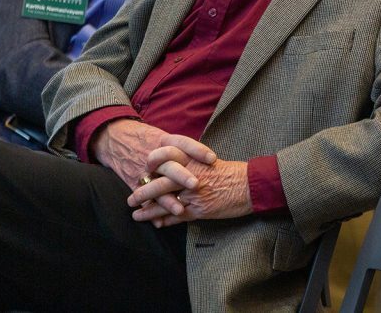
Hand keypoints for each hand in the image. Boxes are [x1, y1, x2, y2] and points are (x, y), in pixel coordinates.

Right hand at [92, 119, 215, 215]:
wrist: (114, 137)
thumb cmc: (145, 138)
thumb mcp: (162, 136)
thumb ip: (181, 148)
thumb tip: (208, 159)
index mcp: (163, 141)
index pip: (182, 142)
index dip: (197, 150)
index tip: (212, 158)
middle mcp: (154, 156)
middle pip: (169, 164)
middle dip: (182, 175)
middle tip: (196, 184)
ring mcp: (143, 171)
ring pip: (156, 186)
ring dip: (168, 200)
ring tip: (180, 210)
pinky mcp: (134, 182)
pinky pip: (143, 198)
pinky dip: (150, 211)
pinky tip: (159, 222)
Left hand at [127, 153, 251, 226]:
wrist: (250, 185)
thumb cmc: (231, 172)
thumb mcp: (208, 160)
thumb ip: (190, 161)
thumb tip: (172, 165)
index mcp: (192, 159)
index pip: (166, 155)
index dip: (153, 162)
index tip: (143, 168)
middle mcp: (191, 175)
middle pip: (160, 182)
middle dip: (143, 192)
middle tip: (130, 199)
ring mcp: (194, 194)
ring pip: (165, 202)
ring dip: (149, 210)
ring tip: (136, 216)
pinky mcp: (200, 210)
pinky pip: (178, 217)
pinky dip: (166, 221)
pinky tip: (156, 224)